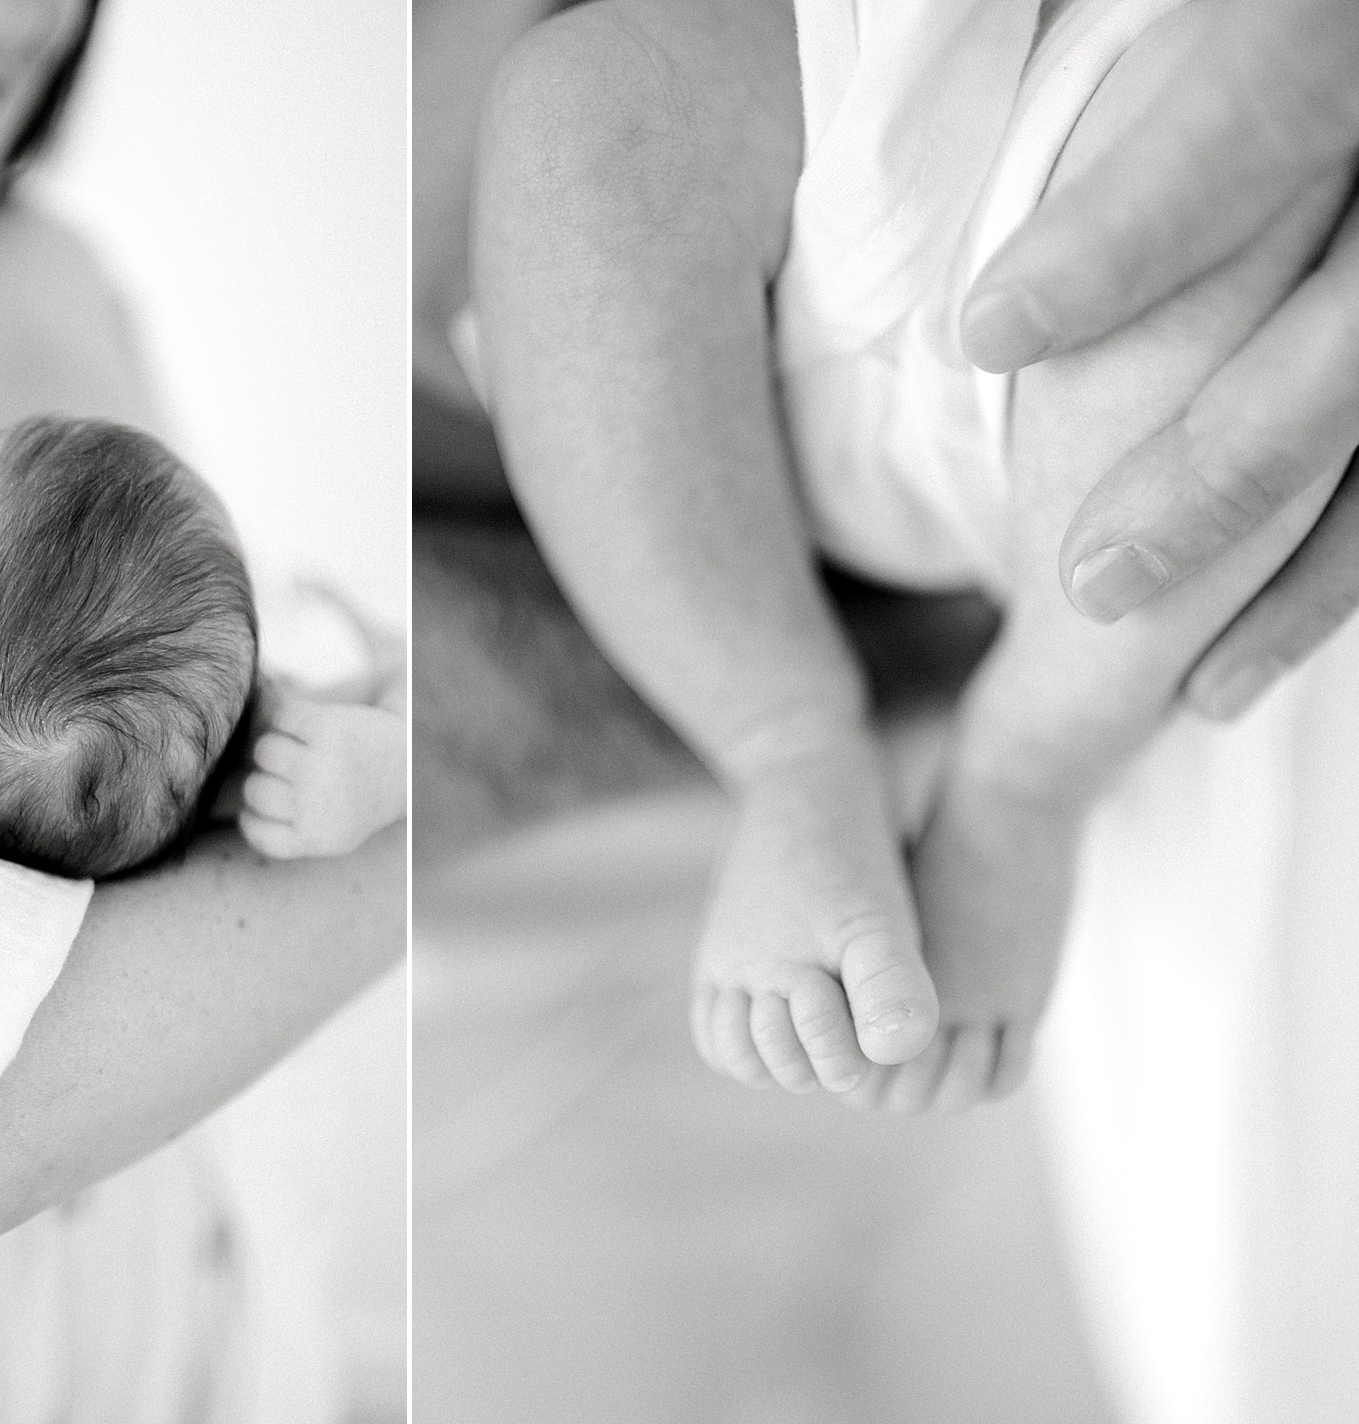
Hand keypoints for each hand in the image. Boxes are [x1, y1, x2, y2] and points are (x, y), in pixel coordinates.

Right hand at [240, 697, 406, 859]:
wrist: (411, 757)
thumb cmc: (359, 796)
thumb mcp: (329, 831)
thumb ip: (283, 828)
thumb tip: (232, 803)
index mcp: (319, 839)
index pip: (256, 830)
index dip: (255, 814)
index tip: (275, 804)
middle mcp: (319, 805)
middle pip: (254, 789)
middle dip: (270, 777)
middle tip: (304, 771)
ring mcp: (322, 764)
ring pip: (262, 750)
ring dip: (279, 743)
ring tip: (310, 747)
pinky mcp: (328, 727)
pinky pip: (279, 718)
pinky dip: (291, 717)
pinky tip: (314, 725)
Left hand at [958, 0, 1358, 718]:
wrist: (1349, 34)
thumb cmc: (1264, 18)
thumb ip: (1042, 4)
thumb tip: (942, 17)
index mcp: (1331, 36)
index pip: (1261, 114)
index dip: (1136, 229)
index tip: (988, 331)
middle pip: (1358, 327)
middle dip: (1229, 465)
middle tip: (1084, 583)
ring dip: (1304, 569)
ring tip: (1187, 686)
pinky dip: (1334, 573)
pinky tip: (1234, 670)